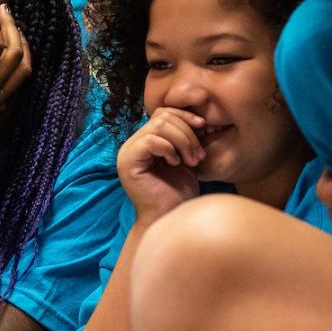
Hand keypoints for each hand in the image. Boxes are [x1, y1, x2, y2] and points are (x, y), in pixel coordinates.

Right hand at [117, 107, 206, 222]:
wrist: (170, 217)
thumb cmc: (178, 192)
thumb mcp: (184, 157)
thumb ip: (183, 136)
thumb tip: (197, 117)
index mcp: (144, 140)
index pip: (162, 113)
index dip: (184, 116)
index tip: (203, 128)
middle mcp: (132, 144)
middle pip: (162, 117)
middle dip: (187, 133)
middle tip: (198, 156)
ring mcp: (128, 152)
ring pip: (158, 126)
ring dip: (182, 141)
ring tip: (192, 161)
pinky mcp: (128, 162)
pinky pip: (151, 141)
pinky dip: (169, 149)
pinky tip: (176, 164)